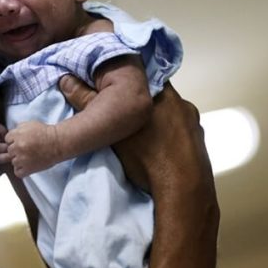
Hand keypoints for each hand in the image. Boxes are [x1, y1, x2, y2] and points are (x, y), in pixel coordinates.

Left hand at [4, 121, 61, 177]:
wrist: (58, 143)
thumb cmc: (46, 133)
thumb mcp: (29, 124)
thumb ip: (18, 128)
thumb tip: (12, 134)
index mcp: (17, 135)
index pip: (7, 140)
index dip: (14, 140)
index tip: (22, 141)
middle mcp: (18, 147)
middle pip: (9, 151)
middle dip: (17, 150)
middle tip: (27, 149)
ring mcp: (22, 159)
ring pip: (13, 162)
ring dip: (20, 160)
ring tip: (30, 157)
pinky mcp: (28, 169)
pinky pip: (18, 172)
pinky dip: (22, 170)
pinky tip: (28, 165)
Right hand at [58, 74, 212, 195]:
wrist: (183, 190)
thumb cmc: (148, 157)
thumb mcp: (111, 131)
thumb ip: (88, 103)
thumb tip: (67, 81)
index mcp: (163, 93)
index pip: (144, 76)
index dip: (128, 82)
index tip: (115, 90)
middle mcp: (183, 103)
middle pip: (157, 96)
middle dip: (140, 104)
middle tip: (123, 116)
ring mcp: (194, 124)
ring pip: (170, 115)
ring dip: (157, 121)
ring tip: (141, 137)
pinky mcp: (200, 143)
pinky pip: (181, 132)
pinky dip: (169, 137)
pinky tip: (158, 149)